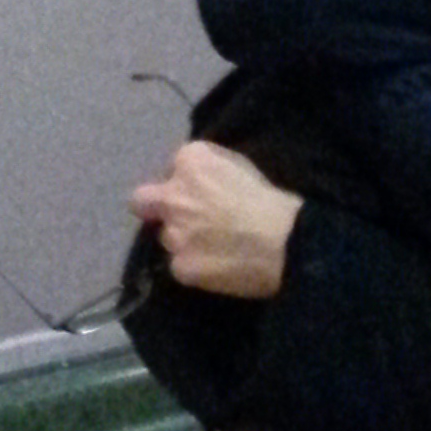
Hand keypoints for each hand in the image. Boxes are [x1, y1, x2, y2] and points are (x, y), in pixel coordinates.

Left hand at [130, 141, 302, 297]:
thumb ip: (211, 170)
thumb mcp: (242, 165)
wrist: (287, 243)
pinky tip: (218, 269)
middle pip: (143, 201)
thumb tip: (200, 180)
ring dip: (183, 240)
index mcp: (191, 161)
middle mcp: (173, 195)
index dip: (186, 181)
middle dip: (154, 207)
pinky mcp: (180, 267)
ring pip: (167, 237)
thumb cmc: (273, 200)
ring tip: (213, 248)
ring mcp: (173, 234)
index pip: (172, 168)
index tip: (203, 191)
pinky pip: (181, 266)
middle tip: (179, 218)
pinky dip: (195, 267)